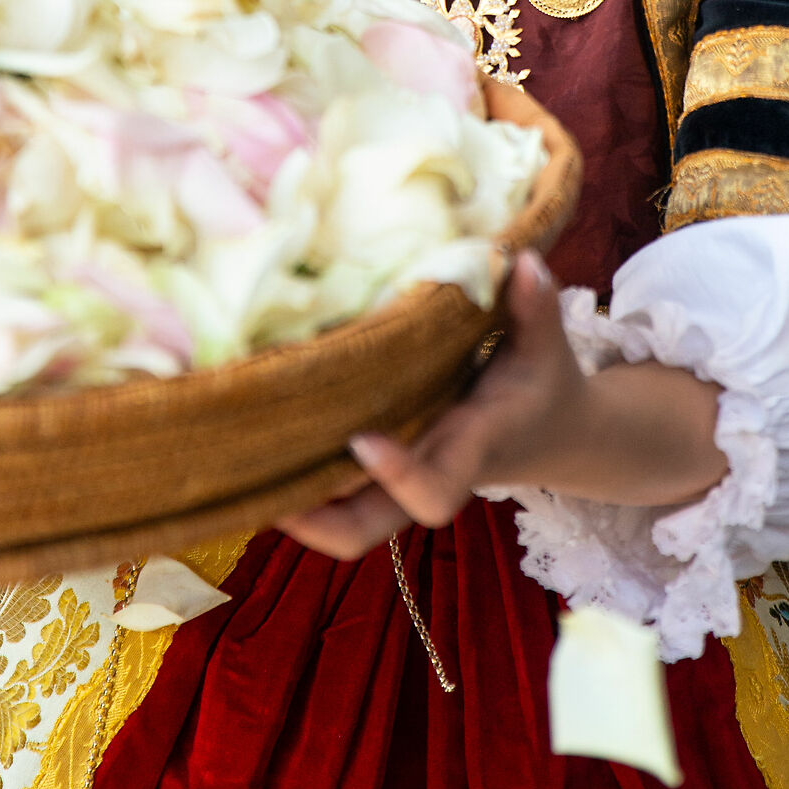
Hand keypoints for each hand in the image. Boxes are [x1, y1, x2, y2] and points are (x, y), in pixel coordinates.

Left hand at [280, 253, 725, 560]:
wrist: (552, 432)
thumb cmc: (542, 386)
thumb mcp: (547, 346)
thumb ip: (536, 307)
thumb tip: (521, 260)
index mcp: (469, 450)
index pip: (434, 489)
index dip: (398, 475)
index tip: (360, 441)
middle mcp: (426, 471)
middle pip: (366, 529)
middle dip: (316, 520)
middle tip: (260, 485)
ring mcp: (398, 478)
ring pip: (339, 518)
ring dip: (292, 500)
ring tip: (236, 462)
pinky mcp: (381, 469)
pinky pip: (334, 489)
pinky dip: (296, 475)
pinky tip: (252, 437)